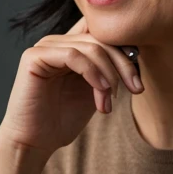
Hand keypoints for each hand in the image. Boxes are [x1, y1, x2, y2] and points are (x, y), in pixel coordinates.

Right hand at [0, 16, 142, 156]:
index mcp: (71, 46)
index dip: (125, 48)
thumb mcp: (96, 90)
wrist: (35, 142)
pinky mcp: (34, 57)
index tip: (138, 79)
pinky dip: (92, 73)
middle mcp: (57, 41)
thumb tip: (136, 51)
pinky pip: (73, 55)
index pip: (103, 31)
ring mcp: (44, 47)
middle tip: (136, 89)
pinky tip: (101, 92)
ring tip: (110, 100)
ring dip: (108, 74)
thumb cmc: (63, 120)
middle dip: (124, 64)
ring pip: (90, 46)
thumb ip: (109, 69)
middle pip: (101, 37)